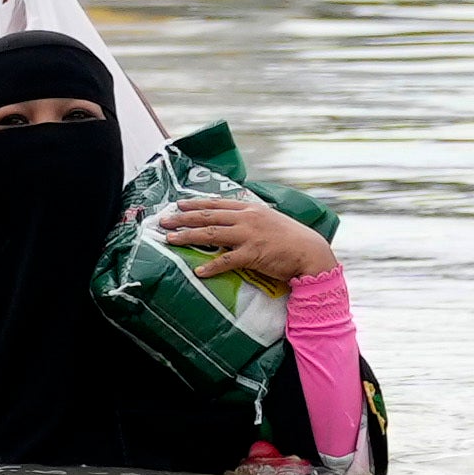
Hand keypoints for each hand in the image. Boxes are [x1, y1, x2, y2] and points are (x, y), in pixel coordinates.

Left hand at [159, 191, 333, 285]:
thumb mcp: (269, 220)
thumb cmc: (291, 238)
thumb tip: (235, 219)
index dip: (195, 203)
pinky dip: (212, 266)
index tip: (178, 204)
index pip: (217, 203)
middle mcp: (247, 218)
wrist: (310, 252)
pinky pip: (227, 260)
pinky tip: (199, 271)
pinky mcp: (253, 254)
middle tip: (163, 221)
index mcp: (250, 209)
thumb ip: (251, 218)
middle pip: (208, 216)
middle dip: (183, 218)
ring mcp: (249, 235)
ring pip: (211, 234)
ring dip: (188, 237)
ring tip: (171, 241)